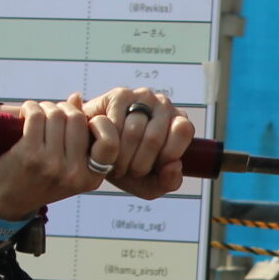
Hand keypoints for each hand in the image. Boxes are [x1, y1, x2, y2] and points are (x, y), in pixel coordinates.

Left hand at [0, 100, 108, 220]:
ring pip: (57, 114)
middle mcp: (75, 173)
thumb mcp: (68, 169)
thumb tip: (76, 98)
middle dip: (64, 108)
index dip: (98, 123)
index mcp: (91, 178)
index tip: (81, 121)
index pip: (110, 142)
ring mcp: (53, 164)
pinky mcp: (30, 155)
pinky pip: (37, 116)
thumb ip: (78, 137)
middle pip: (78, 119)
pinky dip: (30, 108)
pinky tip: (26, 113)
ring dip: (45, 106)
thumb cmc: (39, 180)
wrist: (6, 202)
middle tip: (52, 112)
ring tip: (38, 112)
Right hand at [79, 86, 194, 200]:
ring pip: (133, 131)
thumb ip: (169, 182)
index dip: (165, 156)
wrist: (95, 151)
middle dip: (138, 164)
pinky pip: (114, 123)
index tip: (151, 169)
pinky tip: (104, 149)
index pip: (183, 132)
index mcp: (179, 123)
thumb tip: (174, 165)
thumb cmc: (128, 166)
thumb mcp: (150, 183)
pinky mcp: (119, 95)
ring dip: (121, 157)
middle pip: (154, 138)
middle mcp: (164, 105)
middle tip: (128, 171)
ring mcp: (142, 97)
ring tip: (115, 163)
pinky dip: (108, 144)